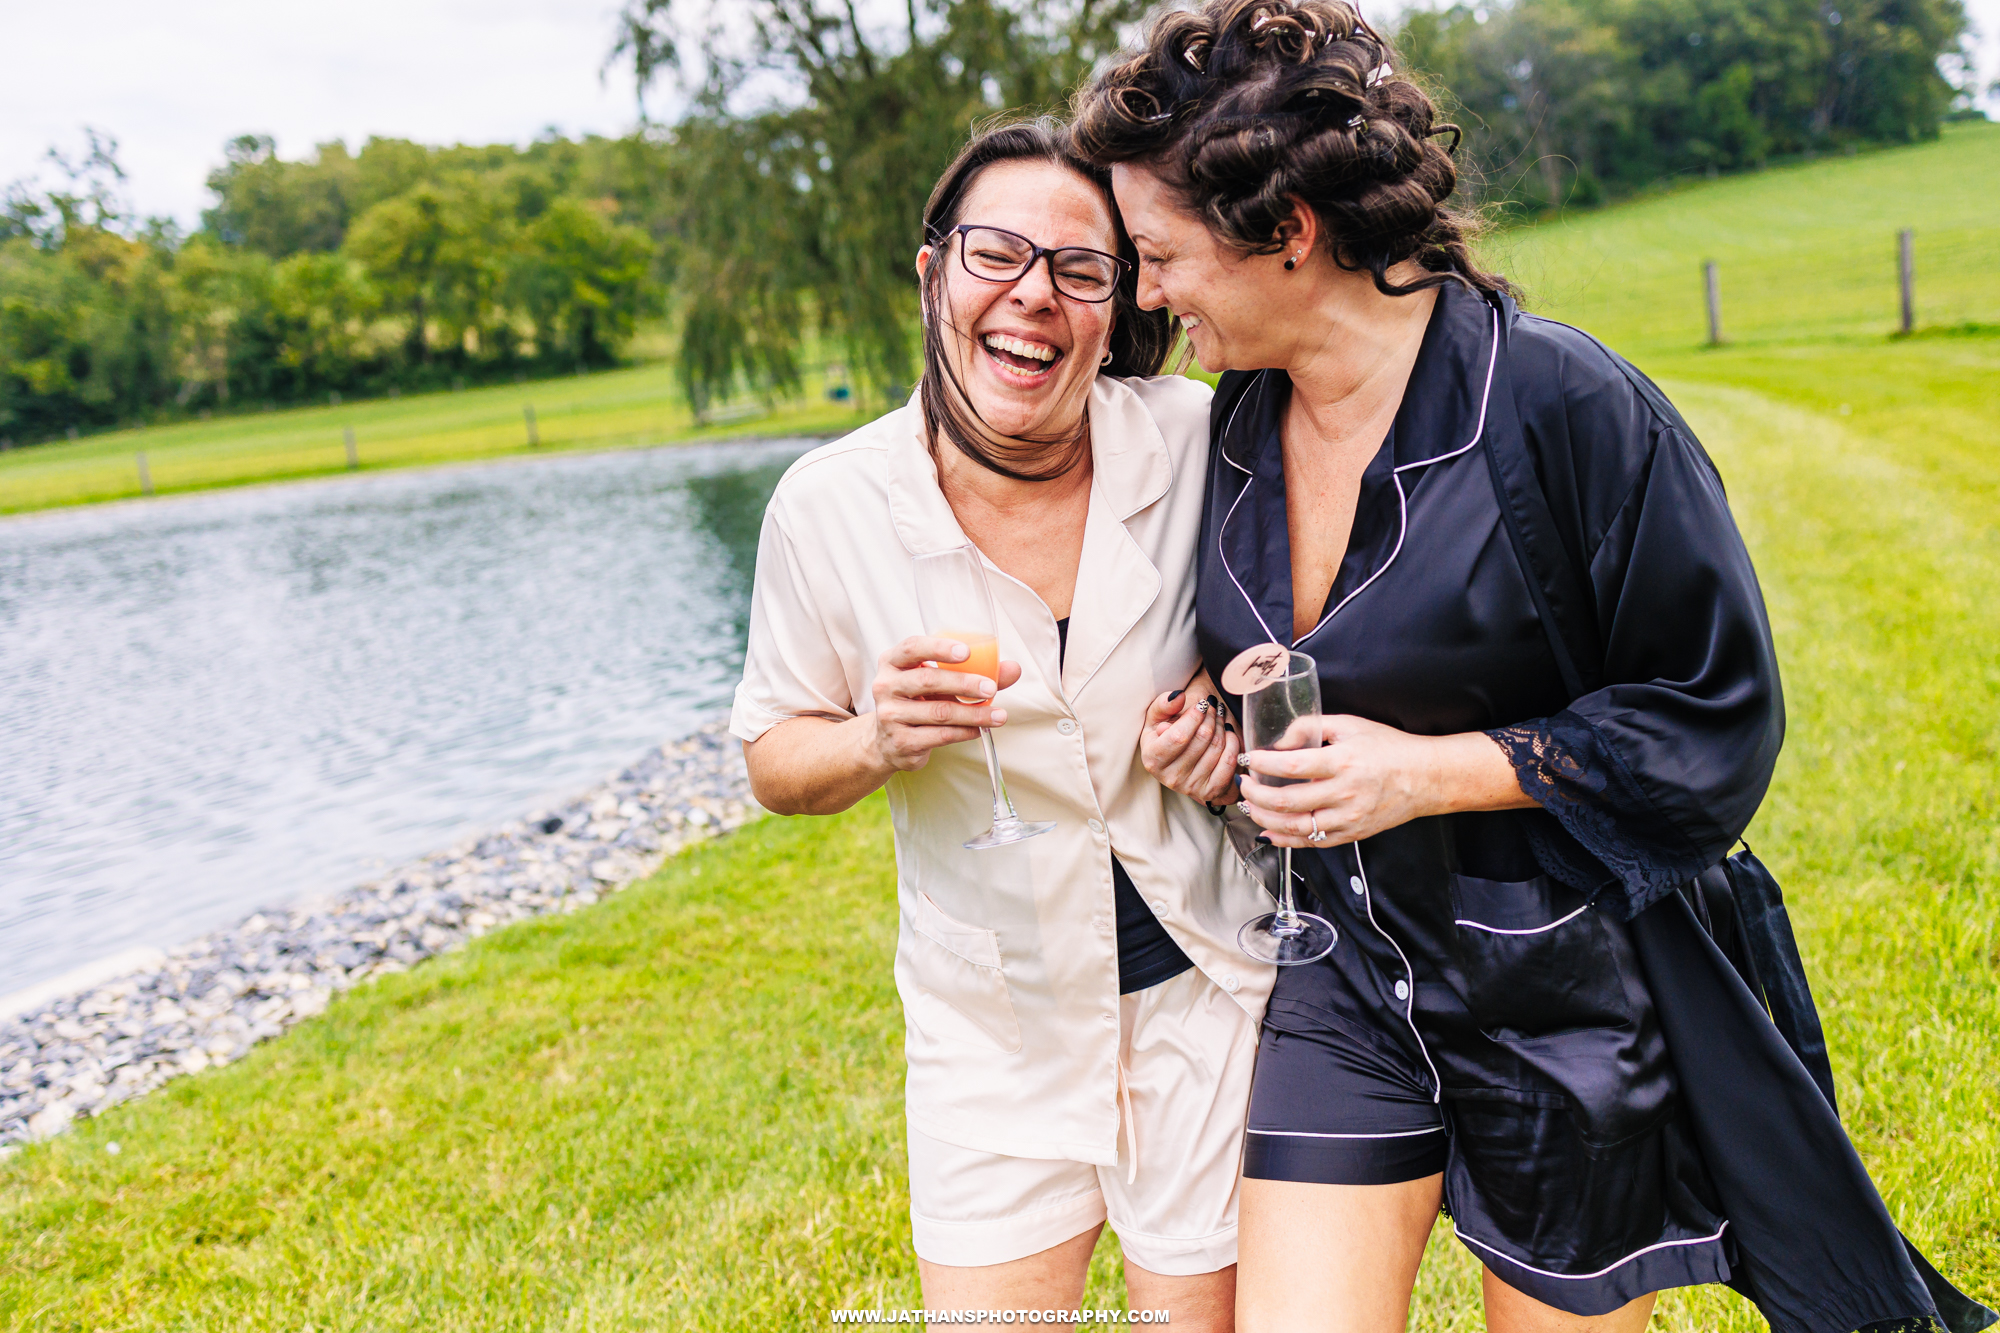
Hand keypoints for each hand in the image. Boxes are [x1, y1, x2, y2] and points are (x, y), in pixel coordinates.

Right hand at [867, 635, 1021, 772]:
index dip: (940, 648)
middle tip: (990, 687)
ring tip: (999, 715)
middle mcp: (886, 686)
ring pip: (939, 712)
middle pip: (928, 680)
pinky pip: (940, 736)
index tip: (966, 652)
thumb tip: (1013, 669)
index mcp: (893, 662)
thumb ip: (974, 672)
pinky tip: (979, 729)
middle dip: (964, 683)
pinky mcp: (901, 741)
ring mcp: (890, 715)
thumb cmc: (917, 702)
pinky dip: (965, 732)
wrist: (887, 742)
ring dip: (974, 714)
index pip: (913, 647)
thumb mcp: (938, 681)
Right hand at [1141, 670, 1240, 806]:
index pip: (1179, 736)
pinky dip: (1233, 743)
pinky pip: (1229, 762)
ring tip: (1220, 717)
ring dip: (1222, 726)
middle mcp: (1170, 777)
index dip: (1194, 717)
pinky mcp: (1211, 791)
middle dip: (1211, 717)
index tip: (1202, 704)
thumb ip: (1164, 704)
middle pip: (1202, 739)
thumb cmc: (1166, 735)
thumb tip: (1179, 697)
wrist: (1180, 761)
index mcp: (1152, 759)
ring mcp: (1191, 787)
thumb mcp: (1157, 718)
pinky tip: (1228, 733)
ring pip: (1217, 747)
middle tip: (1214, 707)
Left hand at [1239, 714, 1452, 846]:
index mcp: (1343, 761)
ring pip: (1295, 826)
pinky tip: (1268, 831)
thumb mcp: (1349, 725)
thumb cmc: (1387, 748)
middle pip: (1287, 800)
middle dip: (1255, 794)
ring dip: (1264, 818)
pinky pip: (1312, 842)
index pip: (1292, 765)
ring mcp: (1348, 818)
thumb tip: (1278, 741)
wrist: (1424, 778)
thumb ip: (1310, 726)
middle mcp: (1344, 793)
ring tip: (1249, 806)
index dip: (1264, 763)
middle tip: (1242, 785)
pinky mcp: (1351, 834)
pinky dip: (1285, 840)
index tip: (1249, 759)